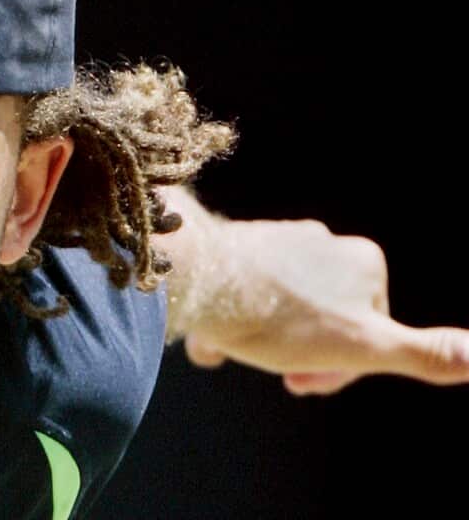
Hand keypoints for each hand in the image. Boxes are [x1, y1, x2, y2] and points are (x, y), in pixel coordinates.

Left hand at [179, 218, 468, 394]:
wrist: (199, 281)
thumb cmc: (282, 318)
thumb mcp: (362, 346)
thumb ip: (425, 353)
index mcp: (366, 262)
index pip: (367, 331)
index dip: (338, 369)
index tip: (303, 382)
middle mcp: (324, 242)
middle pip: (321, 322)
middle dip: (296, 354)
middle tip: (270, 368)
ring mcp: (278, 241)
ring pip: (277, 312)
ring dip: (256, 341)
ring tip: (228, 347)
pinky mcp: (235, 246)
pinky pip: (241, 297)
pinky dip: (228, 323)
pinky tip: (208, 338)